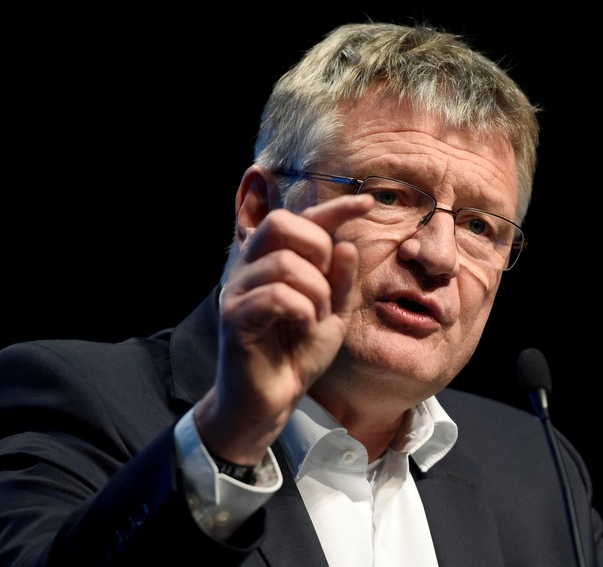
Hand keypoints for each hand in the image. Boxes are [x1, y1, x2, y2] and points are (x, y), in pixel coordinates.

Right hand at [195, 194, 373, 463]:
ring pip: (284, 263)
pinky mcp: (234, 317)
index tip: (368, 202)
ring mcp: (238, 290)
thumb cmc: (297, 352)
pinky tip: (303, 326)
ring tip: (316, 316)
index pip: (302, 220)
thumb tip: (346, 244)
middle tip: (326, 283)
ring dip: (315, 291)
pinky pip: (276, 295)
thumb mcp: (333, 313)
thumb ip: (341, 280)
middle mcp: (250, 268)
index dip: (335, 207)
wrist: (272, 400)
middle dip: (316, 247)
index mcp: (274, 261)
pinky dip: (301, 310)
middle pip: (280, 223)